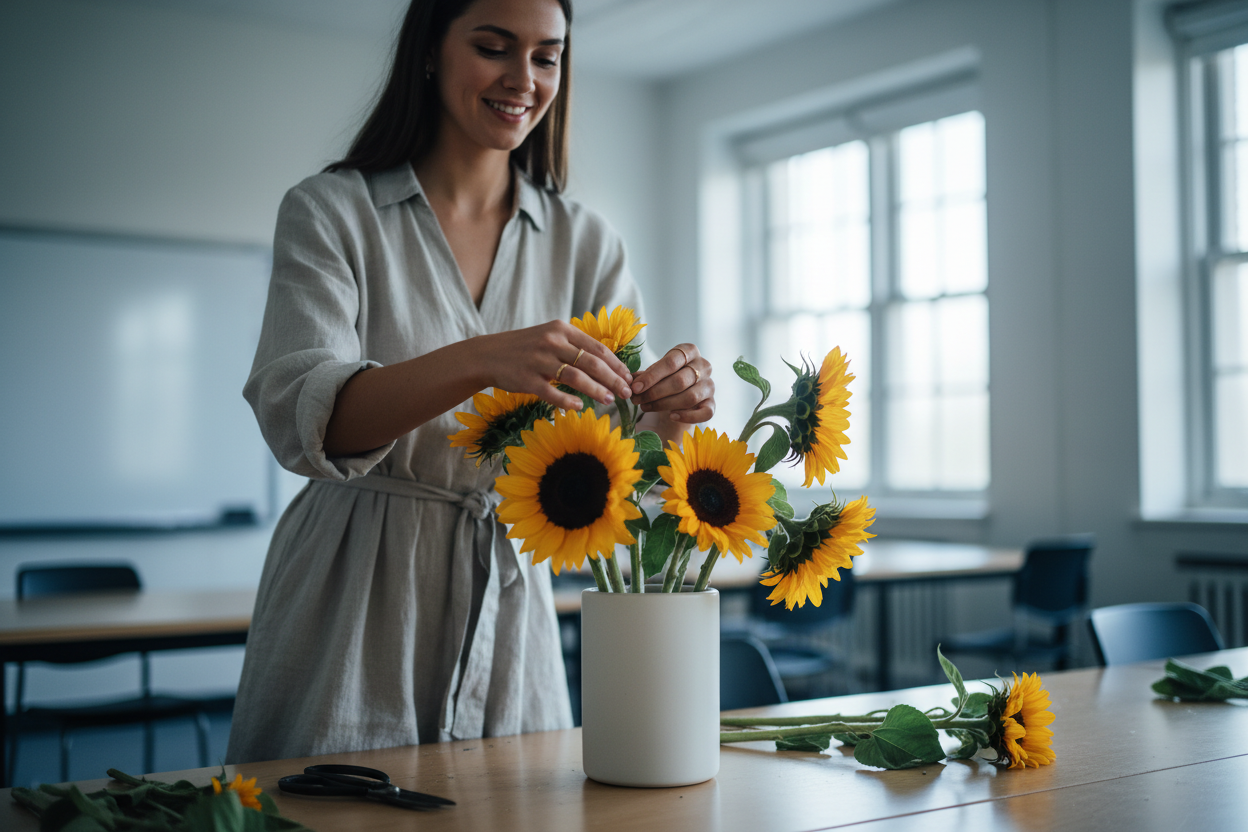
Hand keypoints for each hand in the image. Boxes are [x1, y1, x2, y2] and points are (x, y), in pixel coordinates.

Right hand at [476, 320, 634, 409]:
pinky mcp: (527, 379)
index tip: (629, 377)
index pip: (597, 348)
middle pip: (592, 363)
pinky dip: (569, 401)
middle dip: (613, 379)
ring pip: (576, 377)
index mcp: (561, 329)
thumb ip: (573, 346)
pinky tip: (580, 407)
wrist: (487, 355)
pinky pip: (553, 393)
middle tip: (626, 392)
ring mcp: (539, 361)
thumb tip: (604, 363)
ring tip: (609, 400)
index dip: (617, 364)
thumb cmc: (524, 348)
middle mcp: (552, 342)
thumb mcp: (549, 336)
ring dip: (596, 390)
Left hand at [630, 344, 714, 423]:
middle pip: (680, 381)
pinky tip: (671, 416)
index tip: (635, 387)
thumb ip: (644, 376)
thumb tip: (630, 382)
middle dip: (655, 392)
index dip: (652, 376)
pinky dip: (688, 416)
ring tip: (645, 407)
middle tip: (637, 400)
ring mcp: (709, 385)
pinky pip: (706, 412)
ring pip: (690, 397)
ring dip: (664, 404)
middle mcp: (704, 366)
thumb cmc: (666, 376)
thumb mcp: (655, 371)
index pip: (671, 362)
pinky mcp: (712, 402)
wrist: (680, 391)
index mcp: (689, 351)